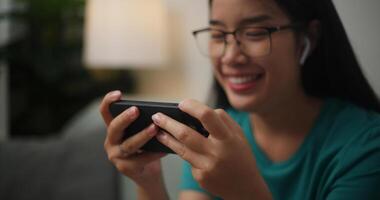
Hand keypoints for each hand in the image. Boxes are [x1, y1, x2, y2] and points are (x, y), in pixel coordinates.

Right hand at [99, 91, 166, 186]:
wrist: (148, 173)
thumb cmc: (147, 148)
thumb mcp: (142, 133)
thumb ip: (144, 123)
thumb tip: (160, 112)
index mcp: (114, 129)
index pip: (105, 112)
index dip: (108, 101)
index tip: (118, 93)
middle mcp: (111, 142)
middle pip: (114, 128)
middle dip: (125, 118)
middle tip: (136, 110)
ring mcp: (115, 156)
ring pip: (129, 144)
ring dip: (142, 135)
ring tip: (155, 128)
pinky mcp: (125, 168)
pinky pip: (140, 159)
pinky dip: (154, 153)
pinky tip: (164, 149)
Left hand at [152, 99, 270, 198]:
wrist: (245, 187)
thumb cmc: (240, 156)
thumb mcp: (238, 135)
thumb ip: (222, 120)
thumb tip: (199, 109)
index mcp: (227, 138)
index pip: (207, 116)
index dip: (192, 107)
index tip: (182, 104)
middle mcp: (216, 153)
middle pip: (185, 134)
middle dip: (168, 123)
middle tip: (156, 116)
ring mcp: (207, 166)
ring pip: (180, 148)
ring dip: (166, 138)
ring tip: (158, 131)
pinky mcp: (200, 177)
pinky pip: (188, 160)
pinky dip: (185, 153)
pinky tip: (181, 149)